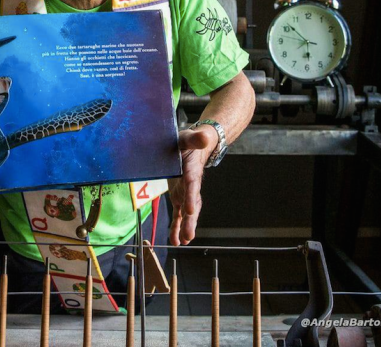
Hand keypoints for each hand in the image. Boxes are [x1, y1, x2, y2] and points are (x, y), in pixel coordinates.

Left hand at [169, 126, 217, 245]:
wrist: (191, 147)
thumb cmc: (188, 141)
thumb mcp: (188, 137)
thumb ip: (196, 138)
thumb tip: (204, 137)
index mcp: (191, 169)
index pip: (192, 184)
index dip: (191, 197)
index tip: (190, 210)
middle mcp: (190, 184)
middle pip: (192, 204)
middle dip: (190, 221)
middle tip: (189, 236)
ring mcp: (185, 192)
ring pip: (186, 213)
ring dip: (184, 227)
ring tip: (182, 242)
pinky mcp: (179, 196)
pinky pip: (178, 214)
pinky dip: (176, 227)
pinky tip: (176, 241)